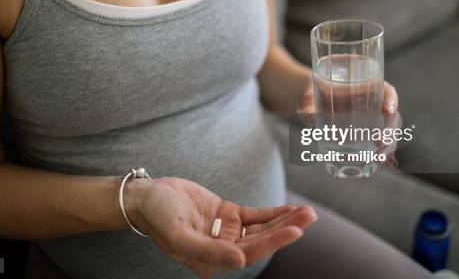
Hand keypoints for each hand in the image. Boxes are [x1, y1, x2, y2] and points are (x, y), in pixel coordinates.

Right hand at [126, 177, 316, 277]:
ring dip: (284, 220)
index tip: (296, 230)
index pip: (250, 253)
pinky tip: (290, 209)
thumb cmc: (158, 216)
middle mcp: (223, 250)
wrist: (148, 197)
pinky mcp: (228, 215)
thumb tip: (240, 261)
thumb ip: (207, 251)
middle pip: (262, 241)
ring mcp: (227, 232)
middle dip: (287, 229)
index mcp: (211, 262)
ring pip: (262, 228)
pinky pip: (255, 216)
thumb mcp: (178, 234)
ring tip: (307, 211)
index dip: (274, 242)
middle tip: (310, 216)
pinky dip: (273, 213)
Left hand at [298, 80, 399, 168]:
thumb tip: (309, 116)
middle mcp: (374, 104)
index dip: (391, 100)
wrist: (314, 105)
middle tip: (380, 143)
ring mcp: (374, 120)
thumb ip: (309, 105)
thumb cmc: (315, 95)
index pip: (387, 91)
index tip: (388, 111)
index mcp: (367, 88)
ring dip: (388, 146)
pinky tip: (383, 163)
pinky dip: (385, 154)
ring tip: (379, 158)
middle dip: (390, 131)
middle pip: (392, 116)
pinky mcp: (369, 135)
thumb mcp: (311, 98)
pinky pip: (382, 143)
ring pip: (390, 132)